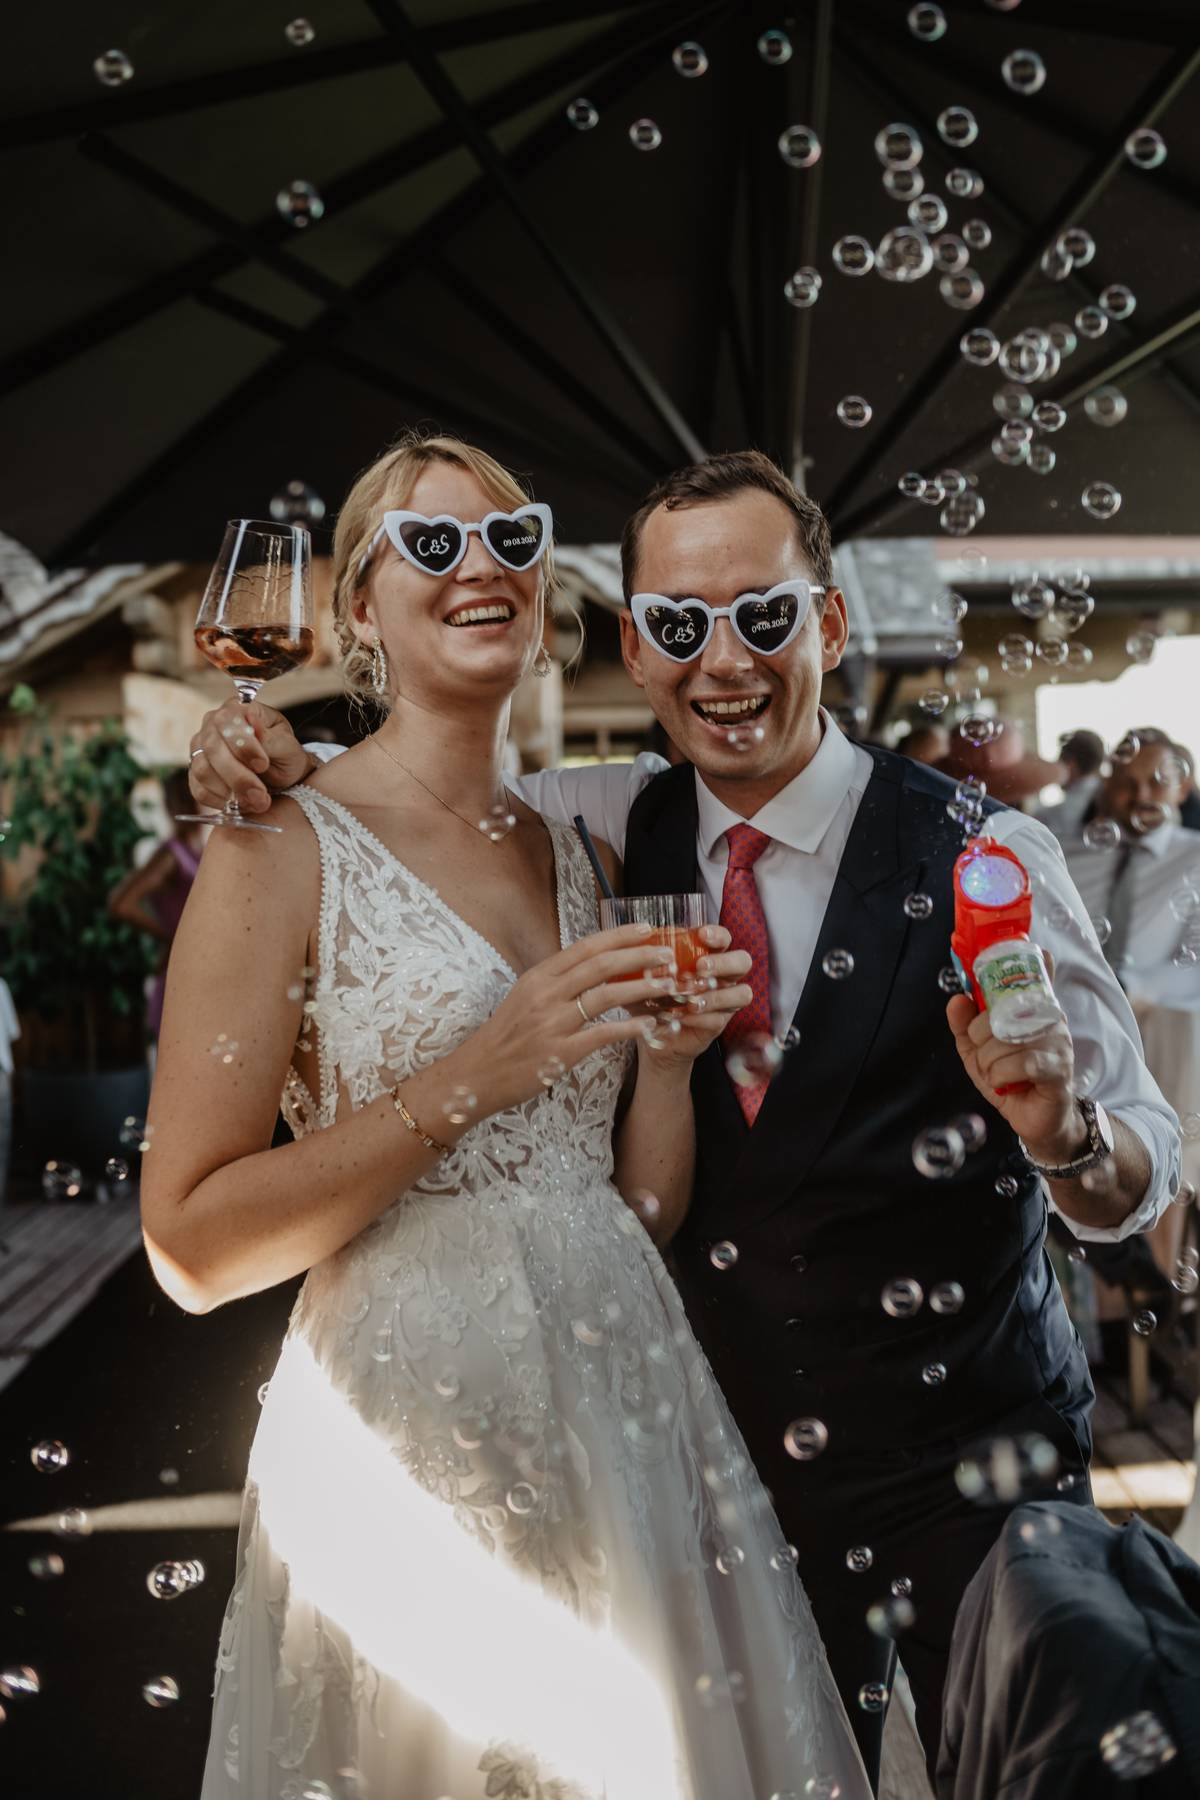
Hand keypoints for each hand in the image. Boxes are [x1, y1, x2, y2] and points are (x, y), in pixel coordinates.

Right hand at [188, 699, 311, 815]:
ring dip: (230, 792)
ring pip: (203, 770)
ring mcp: (200, 748)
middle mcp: (212, 725)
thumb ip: (270, 738)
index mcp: (237, 709)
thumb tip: (252, 721)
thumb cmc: (285, 754)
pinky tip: (240, 805)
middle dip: (238, 776)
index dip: (243, 745)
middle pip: (212, 748)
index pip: (228, 722)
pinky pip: (198, 789)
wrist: (281, 774)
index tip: (263, 765)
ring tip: (257, 803)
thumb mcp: (287, 746)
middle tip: (261, 796)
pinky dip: (219, 801)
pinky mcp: (196, 772)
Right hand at [447, 925, 679, 1115]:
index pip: (586, 947)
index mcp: (538, 976)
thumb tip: (590, 964)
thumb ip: (555, 981)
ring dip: (642, 988)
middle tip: (668, 954)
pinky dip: (629, 1027)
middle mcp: (546, 994)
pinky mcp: (560, 1053)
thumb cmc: (504, 1036)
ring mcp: (553, 1024)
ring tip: (667, 985)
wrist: (477, 1074)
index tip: (646, 929)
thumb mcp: (524, 997)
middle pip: (601, 965)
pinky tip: (649, 1024)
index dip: (619, 936)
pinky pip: (603, 1034)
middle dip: (640, 956)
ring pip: (606, 996)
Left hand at [636, 926, 752, 1072]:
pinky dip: (701, 1017)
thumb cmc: (651, 994)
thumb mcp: (646, 974)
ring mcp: (725, 1000)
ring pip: (741, 993)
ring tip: (692, 1000)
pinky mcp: (719, 1023)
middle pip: (743, 961)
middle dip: (724, 963)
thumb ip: (647, 960)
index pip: (724, 938)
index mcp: (709, 955)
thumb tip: (636, 944)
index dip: (717, 935)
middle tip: (701, 967)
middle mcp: (723, 975)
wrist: (653, 1029)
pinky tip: (683, 1016)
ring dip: (717, 995)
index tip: (702, 935)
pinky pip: (720, 1019)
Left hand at [946, 956, 1082, 1161]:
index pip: (1035, 972)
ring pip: (1005, 1039)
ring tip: (997, 1073)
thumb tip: (957, 999)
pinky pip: (1019, 1062)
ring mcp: (1057, 1041)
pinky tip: (1006, 1083)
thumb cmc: (1010, 1078)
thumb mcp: (977, 1051)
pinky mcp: (1058, 1067)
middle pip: (999, 1011)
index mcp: (1033, 1008)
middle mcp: (1049, 1018)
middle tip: (987, 1057)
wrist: (1037, 1120)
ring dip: (988, 1063)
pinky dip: (1001, 1075)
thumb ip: (964, 1025)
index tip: (1024, 950)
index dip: (1026, 959)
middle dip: (980, 1038)